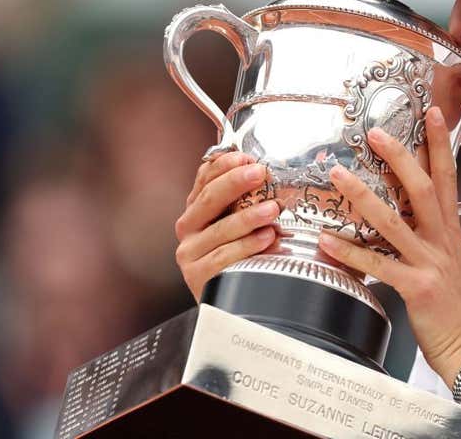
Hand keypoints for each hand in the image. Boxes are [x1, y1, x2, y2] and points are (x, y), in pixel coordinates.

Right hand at [174, 151, 280, 299]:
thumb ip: (245, 200)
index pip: (204, 178)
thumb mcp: (239, 224)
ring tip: (272, 209)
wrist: (227, 304)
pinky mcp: (197, 275)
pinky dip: (247, 246)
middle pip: (209, 199)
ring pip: (219, 229)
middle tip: (260, 172)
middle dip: (236, 182)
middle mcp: (188, 227)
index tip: (246, 156)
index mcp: (197, 209)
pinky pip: (223, 257)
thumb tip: (268, 170)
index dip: (224, 165)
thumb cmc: (238, 257)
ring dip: (248, 217)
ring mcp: (189, 252)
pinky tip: (267, 239)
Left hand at [318, 107, 460, 387]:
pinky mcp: (417, 287)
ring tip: (338, 175)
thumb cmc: (460, 308)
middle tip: (374, 132)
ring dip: (363, 195)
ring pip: (394, 220)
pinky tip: (327, 240)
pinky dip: (350, 251)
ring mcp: (430, 262)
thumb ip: (430, 239)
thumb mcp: (451, 264)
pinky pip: (378, 264)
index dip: (440, 143)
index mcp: (450, 232)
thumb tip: (408, 220)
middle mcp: (442, 241)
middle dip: (399, 156)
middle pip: (421, 187)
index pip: (447, 177)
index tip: (431, 112)